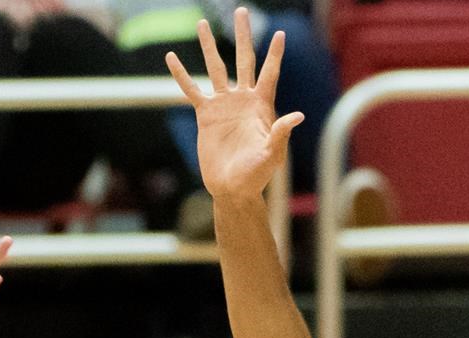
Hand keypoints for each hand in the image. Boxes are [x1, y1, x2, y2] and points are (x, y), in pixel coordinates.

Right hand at [166, 7, 302, 201]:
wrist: (232, 188)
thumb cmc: (257, 175)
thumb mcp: (272, 154)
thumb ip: (281, 134)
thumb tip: (297, 116)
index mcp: (261, 106)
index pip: (269, 73)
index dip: (275, 54)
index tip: (280, 33)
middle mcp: (242, 99)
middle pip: (243, 60)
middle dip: (243, 36)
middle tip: (241, 11)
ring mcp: (223, 105)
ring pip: (215, 68)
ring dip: (209, 46)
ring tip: (202, 23)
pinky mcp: (205, 115)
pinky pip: (191, 90)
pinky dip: (181, 75)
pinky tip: (171, 57)